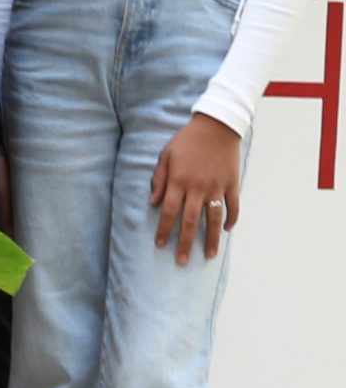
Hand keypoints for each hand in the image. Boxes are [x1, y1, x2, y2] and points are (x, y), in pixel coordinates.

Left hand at [151, 113, 242, 264]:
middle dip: (184, 243)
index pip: (169, 212)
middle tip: (181, 261)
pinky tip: (227, 230)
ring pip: (214, 218)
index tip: (160, 244)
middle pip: (190, 221)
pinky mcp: (232, 183)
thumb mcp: (165, 156)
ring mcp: (217, 186)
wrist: (217, 126)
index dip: (164, 230)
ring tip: (208, 255)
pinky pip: (233, 206)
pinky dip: (232, 219)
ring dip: (211, 239)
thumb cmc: (187, 140)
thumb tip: (153, 203)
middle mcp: (198, 187)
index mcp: (179, 181)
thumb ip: (159, 180)